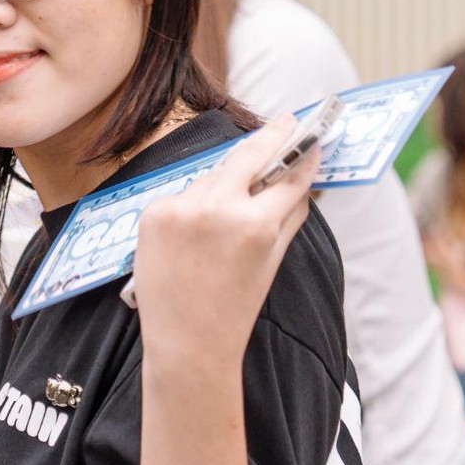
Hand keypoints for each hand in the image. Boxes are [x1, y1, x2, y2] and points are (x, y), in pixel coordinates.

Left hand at [130, 115, 319, 375]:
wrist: (187, 343)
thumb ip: (290, 216)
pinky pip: (185, 195)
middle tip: (286, 121)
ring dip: (227, 180)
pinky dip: (195, 204)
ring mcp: (181, 207)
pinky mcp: (153, 211)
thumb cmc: (235, 308)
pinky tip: (197, 232)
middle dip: (270, 136)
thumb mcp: (273, 261)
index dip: (302, 157)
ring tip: (236, 198)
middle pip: (248, 155)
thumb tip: (302, 182)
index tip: (310, 140)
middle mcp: (218, 208)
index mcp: (256, 224)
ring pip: (214, 176)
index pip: (287, 177)